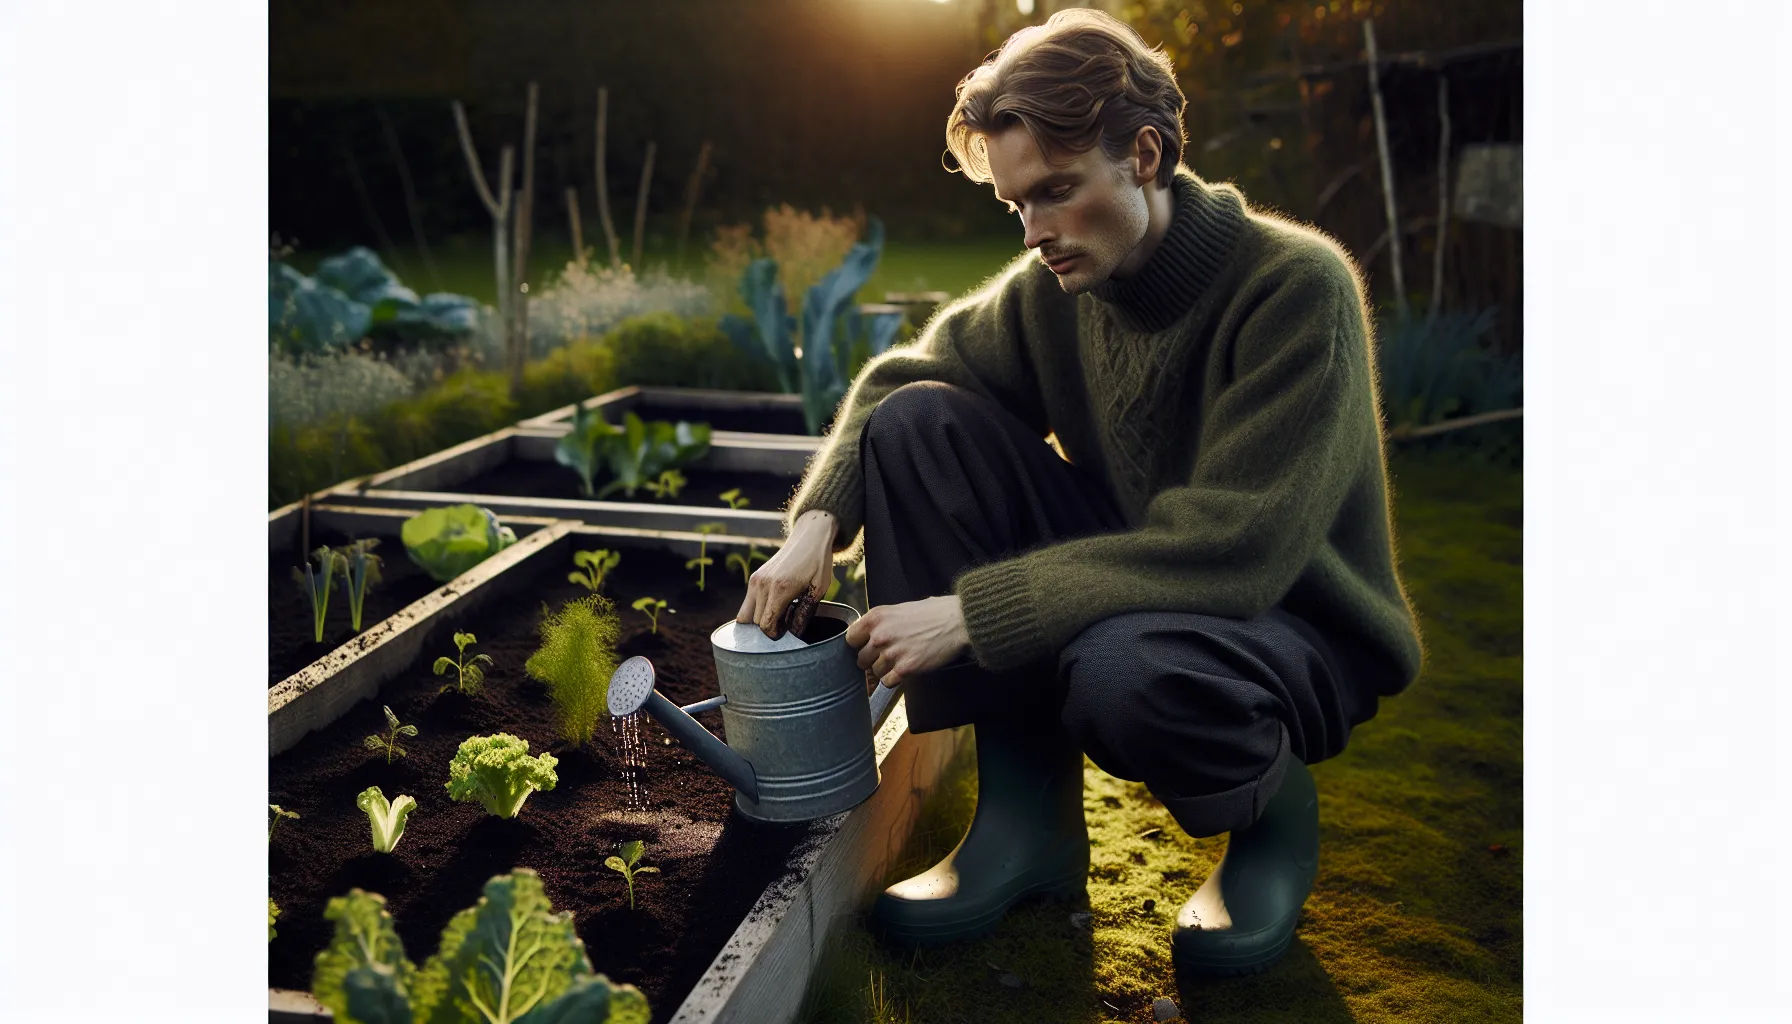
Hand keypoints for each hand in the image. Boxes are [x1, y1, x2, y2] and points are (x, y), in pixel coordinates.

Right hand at [736, 510, 836, 638]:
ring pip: (745, 615)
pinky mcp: (754, 577)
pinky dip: (756, 610)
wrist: (809, 538)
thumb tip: (794, 635)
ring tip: (777, 616)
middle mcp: (763, 585)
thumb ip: (804, 614)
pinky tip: (773, 607)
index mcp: (780, 589)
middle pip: (755, 622)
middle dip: (768, 628)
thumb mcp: (818, 590)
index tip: (787, 632)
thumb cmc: (817, 564)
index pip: (765, 624)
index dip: (775, 635)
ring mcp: (756, 580)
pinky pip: (747, 604)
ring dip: (758, 621)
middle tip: (786, 623)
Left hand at [844, 595, 970, 689]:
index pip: (850, 639)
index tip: (867, 647)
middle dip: (873, 660)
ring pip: (875, 672)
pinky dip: (895, 679)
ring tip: (903, 660)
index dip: (859, 645)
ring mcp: (891, 653)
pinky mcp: (905, 668)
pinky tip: (907, 669)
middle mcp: (879, 635)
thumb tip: (870, 635)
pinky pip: (887, 682)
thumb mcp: (901, 608)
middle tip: (890, 656)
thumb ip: (883, 622)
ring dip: (887, 670)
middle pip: (861, 659)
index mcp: (876, 617)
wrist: (958, 621)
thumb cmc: (935, 612)